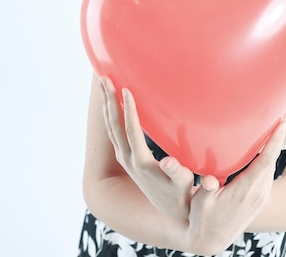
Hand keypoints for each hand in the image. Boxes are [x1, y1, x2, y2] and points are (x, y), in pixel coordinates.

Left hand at [99, 76, 194, 220]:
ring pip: (110, 127)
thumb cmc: (180, 191)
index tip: (126, 90)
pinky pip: (113, 130)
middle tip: (104, 78)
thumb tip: (168, 161)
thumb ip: (176, 172)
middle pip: (113, 125)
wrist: (168, 207)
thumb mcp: (183, 183)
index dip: (129, 110)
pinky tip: (111, 100)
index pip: (131, 131)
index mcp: (141, 162)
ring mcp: (123, 157)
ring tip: (103, 82)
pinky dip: (110, 113)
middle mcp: (127, 159)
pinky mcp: (124, 156)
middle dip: (109, 100)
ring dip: (106, 104)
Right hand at [183, 107, 285, 254]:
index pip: (264, 160)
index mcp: (245, 190)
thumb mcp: (200, 204)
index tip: (282, 120)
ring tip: (282, 119)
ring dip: (278, 141)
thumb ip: (206, 189)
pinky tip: (268, 142)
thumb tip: (208, 179)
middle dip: (282, 132)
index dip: (274, 139)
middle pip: (274, 156)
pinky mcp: (260, 197)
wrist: (212, 240)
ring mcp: (261, 195)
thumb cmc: (202, 219)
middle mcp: (259, 192)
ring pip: (272, 162)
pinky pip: (268, 169)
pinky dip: (271, 152)